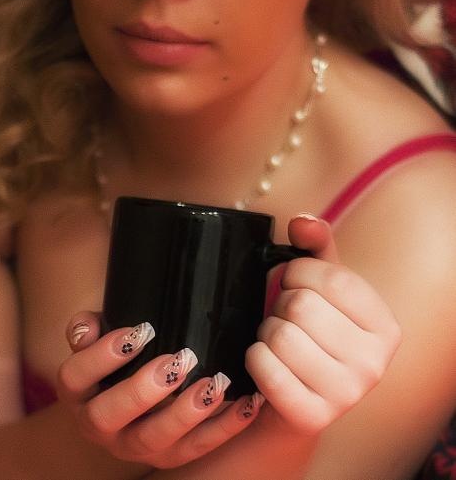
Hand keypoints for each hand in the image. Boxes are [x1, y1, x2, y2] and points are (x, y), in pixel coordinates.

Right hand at [56, 314, 264, 468]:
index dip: (102, 355)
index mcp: (78, 392)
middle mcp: (98, 425)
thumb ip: (92, 328)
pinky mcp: (168, 457)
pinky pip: (197, 448)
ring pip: (154, 440)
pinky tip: (247, 401)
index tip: (139, 331)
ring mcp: (132, 446)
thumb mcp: (100, 336)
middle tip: (180, 360)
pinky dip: (225, 426)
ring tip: (215, 383)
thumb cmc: (118, 356)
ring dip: (187, 413)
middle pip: (110, 415)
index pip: (75, 377)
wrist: (128, 400)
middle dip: (145, 389)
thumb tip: (86, 329)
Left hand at [246, 214, 401, 433]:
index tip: (294, 282)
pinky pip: (265, 367)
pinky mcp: (311, 417)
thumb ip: (314, 246)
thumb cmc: (310, 333)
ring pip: (280, 335)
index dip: (298, 271)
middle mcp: (374, 364)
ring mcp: (346, 395)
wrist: (294, 402)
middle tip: (284, 316)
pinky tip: (266, 362)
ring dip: (266, 330)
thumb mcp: (319, 285)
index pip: (332, 277)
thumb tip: (302, 222)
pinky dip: (254, 357)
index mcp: (385, 326)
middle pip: (302, 305)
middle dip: (280, 303)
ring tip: (277, 339)